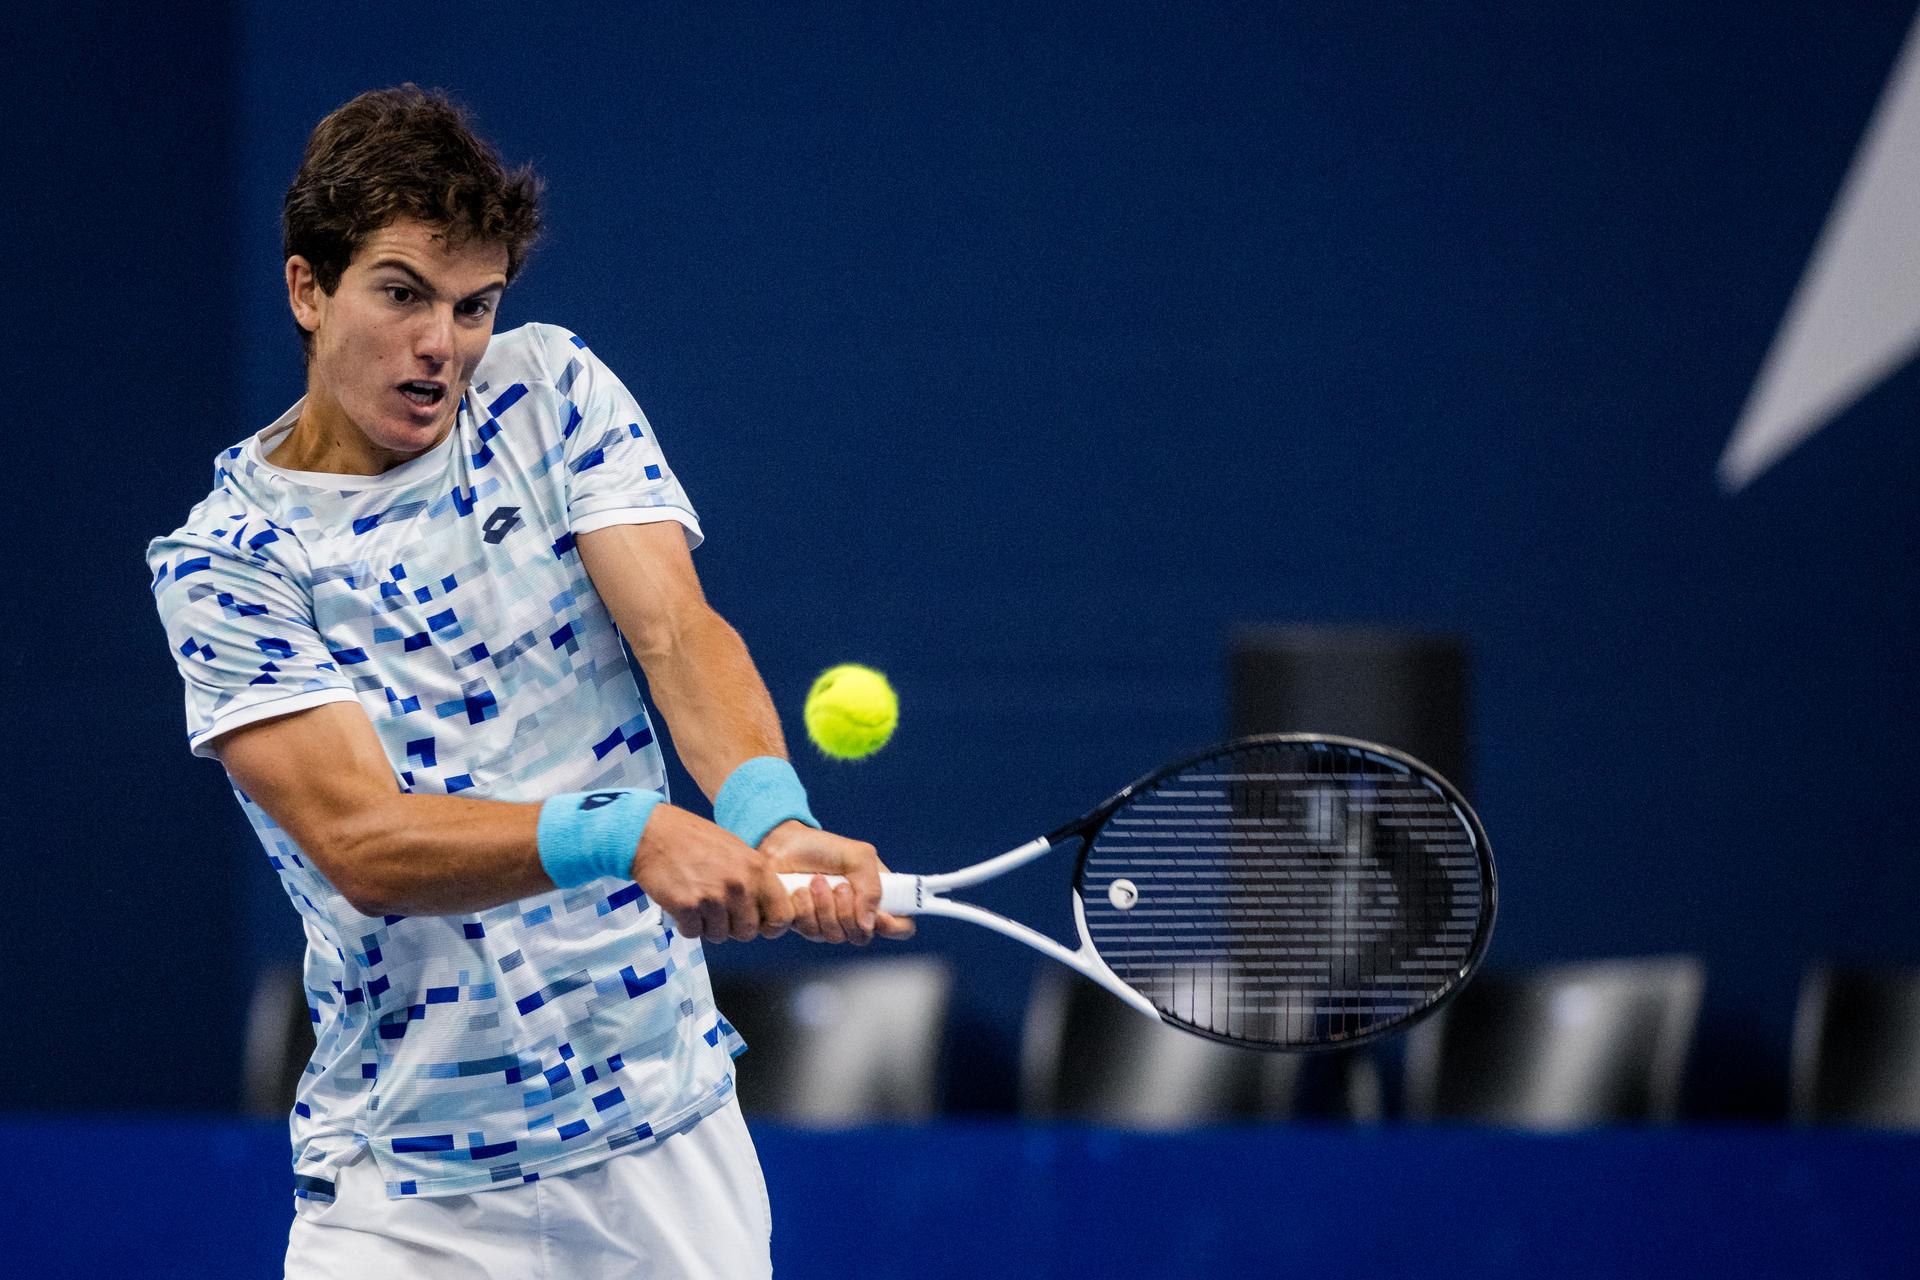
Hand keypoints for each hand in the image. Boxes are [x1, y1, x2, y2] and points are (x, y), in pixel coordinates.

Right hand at [629, 805, 793, 943]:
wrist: (654, 834)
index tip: (758, 922)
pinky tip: (683, 905)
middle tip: (720, 912)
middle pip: (748, 932)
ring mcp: (713, 898)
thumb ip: (754, 878)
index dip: (771, 925)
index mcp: (757, 869)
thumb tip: (765, 911)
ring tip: (699, 903)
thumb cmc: (695, 840)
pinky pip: (694, 933)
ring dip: (708, 926)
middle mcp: (739, 885)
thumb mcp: (737, 850)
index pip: (782, 916)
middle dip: (734, 927)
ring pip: (720, 935)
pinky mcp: (687, 908)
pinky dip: (687, 925)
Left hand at [760, 821, 915, 944]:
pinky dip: (803, 908)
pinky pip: (808, 932)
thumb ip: (872, 887)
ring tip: (815, 881)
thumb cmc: (823, 847)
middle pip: (862, 937)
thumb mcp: (858, 856)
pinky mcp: (802, 925)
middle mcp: (854, 916)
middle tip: (840, 886)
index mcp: (875, 898)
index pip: (900, 927)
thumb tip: (869, 923)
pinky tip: (798, 891)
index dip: (895, 928)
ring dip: (824, 906)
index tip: (881, 917)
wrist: (783, 843)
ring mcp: (828, 923)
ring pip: (834, 936)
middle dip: (848, 911)